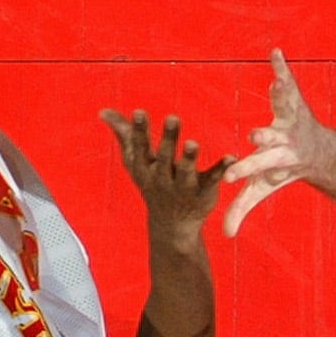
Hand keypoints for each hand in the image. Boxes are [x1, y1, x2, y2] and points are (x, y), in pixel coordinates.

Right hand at [100, 110, 227, 246]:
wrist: (172, 225)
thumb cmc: (152, 184)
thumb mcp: (136, 163)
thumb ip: (124, 135)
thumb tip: (103, 111)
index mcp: (144, 169)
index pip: (139, 148)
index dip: (139, 131)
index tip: (139, 112)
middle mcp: (161, 179)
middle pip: (164, 158)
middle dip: (168, 139)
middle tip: (173, 118)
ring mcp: (183, 188)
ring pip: (185, 172)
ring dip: (189, 157)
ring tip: (193, 142)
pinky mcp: (203, 194)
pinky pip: (213, 180)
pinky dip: (222, 169)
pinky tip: (232, 157)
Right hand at [221, 49, 335, 235]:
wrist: (319, 154)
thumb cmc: (283, 170)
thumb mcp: (263, 189)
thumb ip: (243, 208)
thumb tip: (225, 236)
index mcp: (275, 160)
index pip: (256, 167)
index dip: (243, 171)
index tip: (227, 176)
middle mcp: (284, 139)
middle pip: (271, 140)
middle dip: (264, 139)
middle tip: (254, 137)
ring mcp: (290, 118)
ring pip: (286, 107)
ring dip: (282, 95)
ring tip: (278, 82)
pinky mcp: (293, 100)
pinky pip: (287, 82)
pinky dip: (281, 67)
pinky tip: (275, 52)